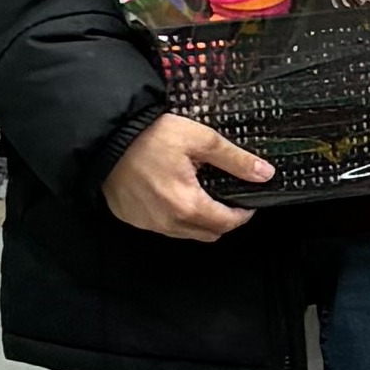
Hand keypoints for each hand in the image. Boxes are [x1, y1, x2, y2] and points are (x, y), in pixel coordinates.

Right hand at [106, 112, 268, 240]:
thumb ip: (235, 159)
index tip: (247, 200)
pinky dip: (175, 217)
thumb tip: (264, 174)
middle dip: (223, 220)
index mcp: (188, 205)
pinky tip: (174, 194)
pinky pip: (163, 227)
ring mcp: (148, 223)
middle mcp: (168, 222)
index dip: (243, 214)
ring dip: (199, 220)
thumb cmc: (151, 136)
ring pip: (185, 232)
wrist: (105, 138)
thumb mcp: (200, 139)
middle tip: (226, 196)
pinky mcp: (132, 219)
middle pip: (209, 233)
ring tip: (200, 193)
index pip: (227, 223)